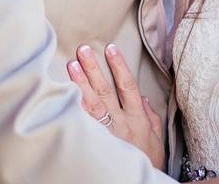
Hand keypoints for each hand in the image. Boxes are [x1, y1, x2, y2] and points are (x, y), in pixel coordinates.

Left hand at [67, 43, 164, 169]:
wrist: (138, 182)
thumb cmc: (148, 160)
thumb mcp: (156, 137)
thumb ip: (150, 115)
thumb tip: (143, 97)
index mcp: (137, 118)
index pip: (127, 86)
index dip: (119, 66)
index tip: (111, 48)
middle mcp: (120, 123)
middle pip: (105, 91)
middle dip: (94, 69)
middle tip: (84, 50)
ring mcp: (106, 134)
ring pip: (91, 105)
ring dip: (80, 84)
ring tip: (71, 65)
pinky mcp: (95, 144)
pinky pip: (81, 125)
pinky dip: (73, 109)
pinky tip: (62, 96)